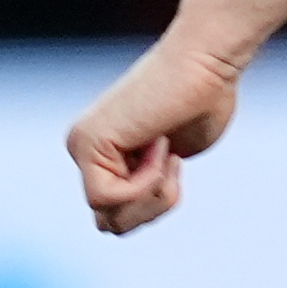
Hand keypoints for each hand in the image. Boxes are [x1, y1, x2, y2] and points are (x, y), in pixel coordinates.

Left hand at [67, 25, 244, 234]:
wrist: (206, 61)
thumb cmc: (203, 100)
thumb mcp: (172, 160)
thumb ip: (144, 190)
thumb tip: (111, 227)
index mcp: (102, 152)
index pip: (118, 216)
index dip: (156, 203)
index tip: (173, 160)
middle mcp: (81, 148)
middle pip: (112, 224)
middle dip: (152, 207)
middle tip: (172, 164)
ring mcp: (80, 145)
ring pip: (111, 218)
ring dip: (152, 197)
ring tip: (167, 155)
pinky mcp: (86, 142)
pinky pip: (108, 197)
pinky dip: (144, 183)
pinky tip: (158, 145)